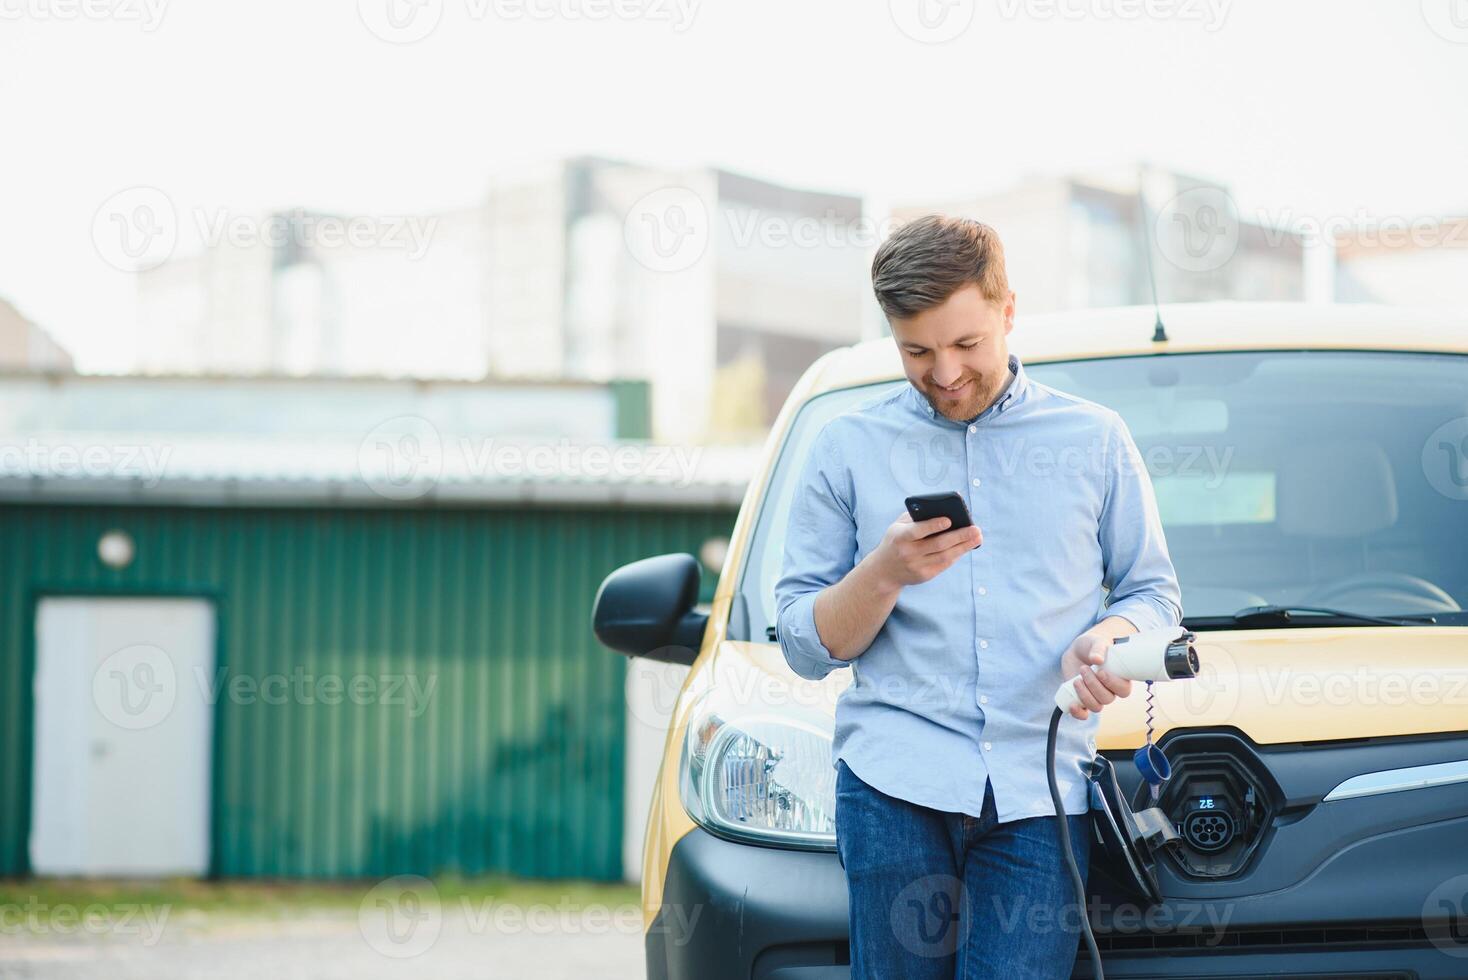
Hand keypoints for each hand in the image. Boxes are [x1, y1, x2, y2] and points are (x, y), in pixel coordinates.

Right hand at [868, 511, 982, 590]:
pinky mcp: (924, 576)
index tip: (949, 520)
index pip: (918, 531)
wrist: (883, 571)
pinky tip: (966, 546)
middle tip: (976, 529)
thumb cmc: (895, 541)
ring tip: (977, 537)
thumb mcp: (897, 526)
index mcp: (900, 538)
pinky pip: (944, 564)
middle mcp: (908, 553)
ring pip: (945, 556)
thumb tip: (942, 510)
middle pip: (938, 544)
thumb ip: (915, 516)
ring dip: (964, 547)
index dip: (933, 525)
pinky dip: (956, 554)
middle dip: (959, 536)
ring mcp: (917, 566)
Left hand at [1059, 632, 1132, 720]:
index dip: (1113, 684)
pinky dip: (1078, 713)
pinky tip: (1072, 704)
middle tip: (1084, 669)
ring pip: (1096, 706)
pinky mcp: (1082, 700)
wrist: (1078, 651)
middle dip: (1093, 685)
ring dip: (1084, 694)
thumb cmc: (1092, 646)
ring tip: (1076, 679)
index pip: (1123, 690)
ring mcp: (1095, 697)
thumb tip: (1097, 659)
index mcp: (1120, 679)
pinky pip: (1084, 714)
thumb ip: (1098, 648)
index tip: (1100, 672)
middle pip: (1107, 699)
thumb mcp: (1096, 642)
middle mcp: (1110, 691)